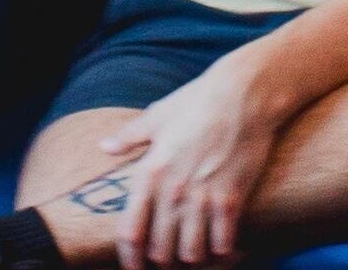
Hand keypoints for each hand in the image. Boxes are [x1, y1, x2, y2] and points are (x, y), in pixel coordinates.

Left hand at [99, 62, 281, 265]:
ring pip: (191, 254)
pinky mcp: (231, 200)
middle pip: (160, 251)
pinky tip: (224, 247)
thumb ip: (129, 137)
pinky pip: (222, 244)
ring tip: (196, 254)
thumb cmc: (198, 102)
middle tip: (170, 261)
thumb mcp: (156, 116)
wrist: (242, 95)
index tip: (134, 267)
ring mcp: (202, 197)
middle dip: (163, 262)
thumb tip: (104, 147)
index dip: (129, 258)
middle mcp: (172, 190)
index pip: (129, 232)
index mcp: (149, 172)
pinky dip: (223, 251)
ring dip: (193, 259)